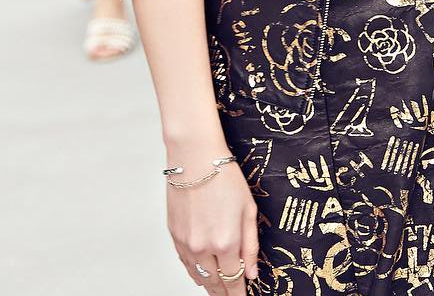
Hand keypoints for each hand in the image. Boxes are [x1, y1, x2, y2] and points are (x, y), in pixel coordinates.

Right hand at [167, 157, 259, 294]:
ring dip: (210, 285)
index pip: (233, 280)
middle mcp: (203, 248)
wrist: (195, 159)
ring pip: (198, 277)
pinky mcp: (174, 237)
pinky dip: (195, 271)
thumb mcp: (248, 209)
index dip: (239, 294)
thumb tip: (251, 273)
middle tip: (233, 294)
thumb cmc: (224, 178)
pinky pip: (185, 264)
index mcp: (225, 243)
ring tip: (219, 289)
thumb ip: (250, 245)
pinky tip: (202, 273)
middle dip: (225, 292)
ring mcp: (186, 244)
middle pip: (215, 283)